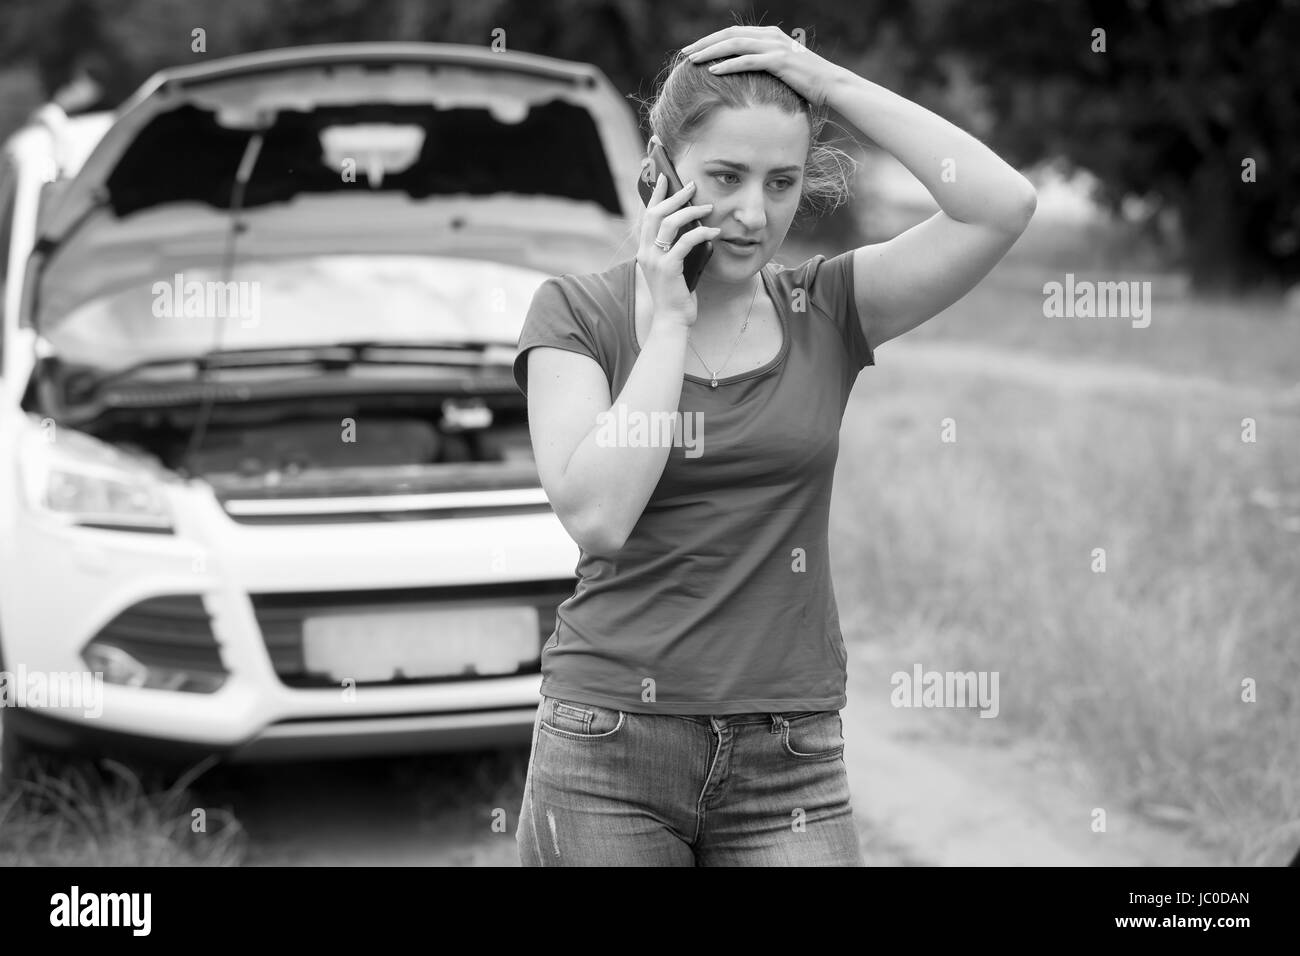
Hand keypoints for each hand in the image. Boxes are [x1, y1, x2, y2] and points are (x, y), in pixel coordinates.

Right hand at [637, 172, 718, 329]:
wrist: (671, 321)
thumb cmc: (676, 296)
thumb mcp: (672, 268)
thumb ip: (675, 250)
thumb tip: (692, 229)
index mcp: (645, 251)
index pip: (647, 215)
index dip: (656, 195)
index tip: (665, 178)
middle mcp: (646, 252)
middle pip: (656, 213)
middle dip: (674, 196)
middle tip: (691, 186)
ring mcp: (655, 260)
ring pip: (670, 223)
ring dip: (690, 211)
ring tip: (708, 207)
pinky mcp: (669, 268)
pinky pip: (686, 242)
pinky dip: (702, 233)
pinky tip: (714, 232)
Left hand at [681, 25, 842, 108]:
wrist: (831, 85)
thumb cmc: (806, 83)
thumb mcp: (781, 70)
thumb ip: (763, 65)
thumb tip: (744, 77)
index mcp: (769, 35)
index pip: (733, 32)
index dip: (711, 40)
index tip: (693, 50)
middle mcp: (770, 36)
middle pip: (729, 34)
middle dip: (704, 43)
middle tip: (685, 53)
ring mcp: (774, 47)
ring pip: (735, 44)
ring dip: (711, 52)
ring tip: (692, 61)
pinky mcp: (779, 61)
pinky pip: (747, 61)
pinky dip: (728, 65)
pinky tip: (712, 71)